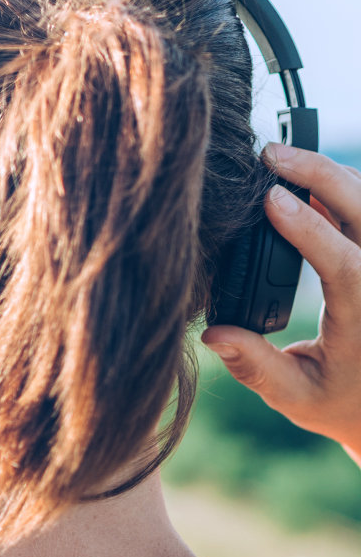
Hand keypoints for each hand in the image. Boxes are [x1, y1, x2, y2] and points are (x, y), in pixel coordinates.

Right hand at [201, 143, 360, 458]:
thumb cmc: (340, 401)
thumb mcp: (295, 397)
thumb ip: (255, 368)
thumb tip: (212, 335)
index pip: (342, 261)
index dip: (306, 226)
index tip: (269, 197)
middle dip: (319, 173)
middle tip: (272, 154)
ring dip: (331, 175)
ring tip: (283, 161)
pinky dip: (344, 188)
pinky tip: (309, 182)